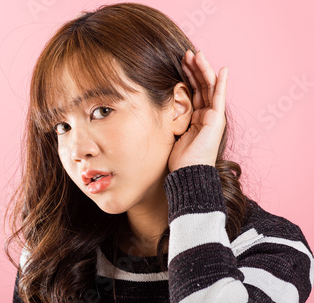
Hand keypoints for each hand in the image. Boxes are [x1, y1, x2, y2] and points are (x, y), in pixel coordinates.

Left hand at [168, 50, 228, 172]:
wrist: (187, 171)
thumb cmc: (178, 158)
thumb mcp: (171, 132)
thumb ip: (171, 118)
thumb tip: (157, 107)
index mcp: (196, 117)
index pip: (193, 91)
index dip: (188, 76)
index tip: (180, 62)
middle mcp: (206, 115)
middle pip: (201, 86)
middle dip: (194, 68)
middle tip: (187, 53)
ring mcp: (213, 116)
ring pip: (209, 87)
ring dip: (202, 70)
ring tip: (195, 54)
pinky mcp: (217, 119)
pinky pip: (219, 97)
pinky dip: (221, 83)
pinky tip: (223, 69)